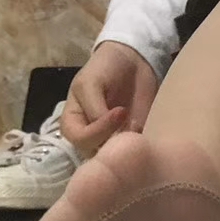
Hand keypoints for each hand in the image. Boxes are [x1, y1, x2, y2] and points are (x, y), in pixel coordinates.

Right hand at [60, 40, 159, 156]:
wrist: (132, 61)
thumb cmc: (104, 68)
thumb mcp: (91, 83)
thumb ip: (95, 109)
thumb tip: (111, 134)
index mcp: (72, 124)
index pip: (80, 139)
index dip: (99, 131)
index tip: (120, 111)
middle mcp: (90, 138)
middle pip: (97, 155)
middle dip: (115, 143)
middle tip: (132, 124)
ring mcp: (110, 142)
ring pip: (115, 159)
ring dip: (129, 148)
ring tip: (140, 128)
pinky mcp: (131, 142)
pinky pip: (133, 153)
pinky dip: (141, 147)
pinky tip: (147, 134)